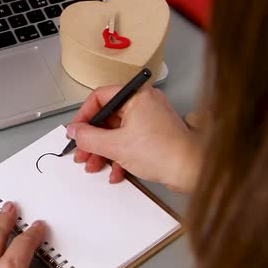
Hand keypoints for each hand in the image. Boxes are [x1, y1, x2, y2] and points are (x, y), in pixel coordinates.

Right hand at [66, 85, 201, 192]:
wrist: (192, 170)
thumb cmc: (164, 152)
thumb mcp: (116, 145)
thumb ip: (89, 137)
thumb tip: (75, 131)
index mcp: (136, 96)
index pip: (99, 97)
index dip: (84, 116)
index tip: (77, 132)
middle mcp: (144, 103)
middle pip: (107, 117)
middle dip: (92, 139)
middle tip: (82, 152)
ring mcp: (150, 119)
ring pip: (116, 131)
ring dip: (102, 150)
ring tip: (95, 165)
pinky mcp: (154, 134)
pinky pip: (129, 140)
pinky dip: (119, 155)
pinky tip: (115, 171)